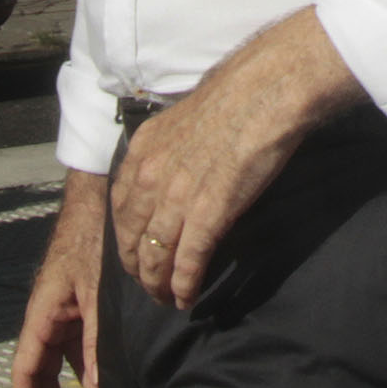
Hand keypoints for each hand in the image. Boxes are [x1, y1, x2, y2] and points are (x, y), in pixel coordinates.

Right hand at [10, 169, 106, 387]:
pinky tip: (113, 375)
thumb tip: (97, 387)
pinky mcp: (86, 303)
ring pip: (67, 357)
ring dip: (78, 380)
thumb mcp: (97, 295)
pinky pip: (85, 340)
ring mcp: (69, 310)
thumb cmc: (93, 239)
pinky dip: (94, 361)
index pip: (26, 368)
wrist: (104, 199)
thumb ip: (97, 343)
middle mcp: (51, 316)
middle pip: (44, 368)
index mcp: (43, 314)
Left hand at [105, 8, 363, 309]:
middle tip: (147, 285)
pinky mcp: (208, 214)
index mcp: (143, 150)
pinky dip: (184, 284)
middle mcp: (151, 176)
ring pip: (155, 255)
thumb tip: (177, 166)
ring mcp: (177, 197)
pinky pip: (187, 261)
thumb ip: (170, 147)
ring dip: (158, 284)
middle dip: (136, 268)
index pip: (121, 207)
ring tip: (165, 298)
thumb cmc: (235, 95)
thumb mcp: (184, 117)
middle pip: (132, 238)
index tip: (133, 252)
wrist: (265, 89)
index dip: (125, 238)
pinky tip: (186, 298)